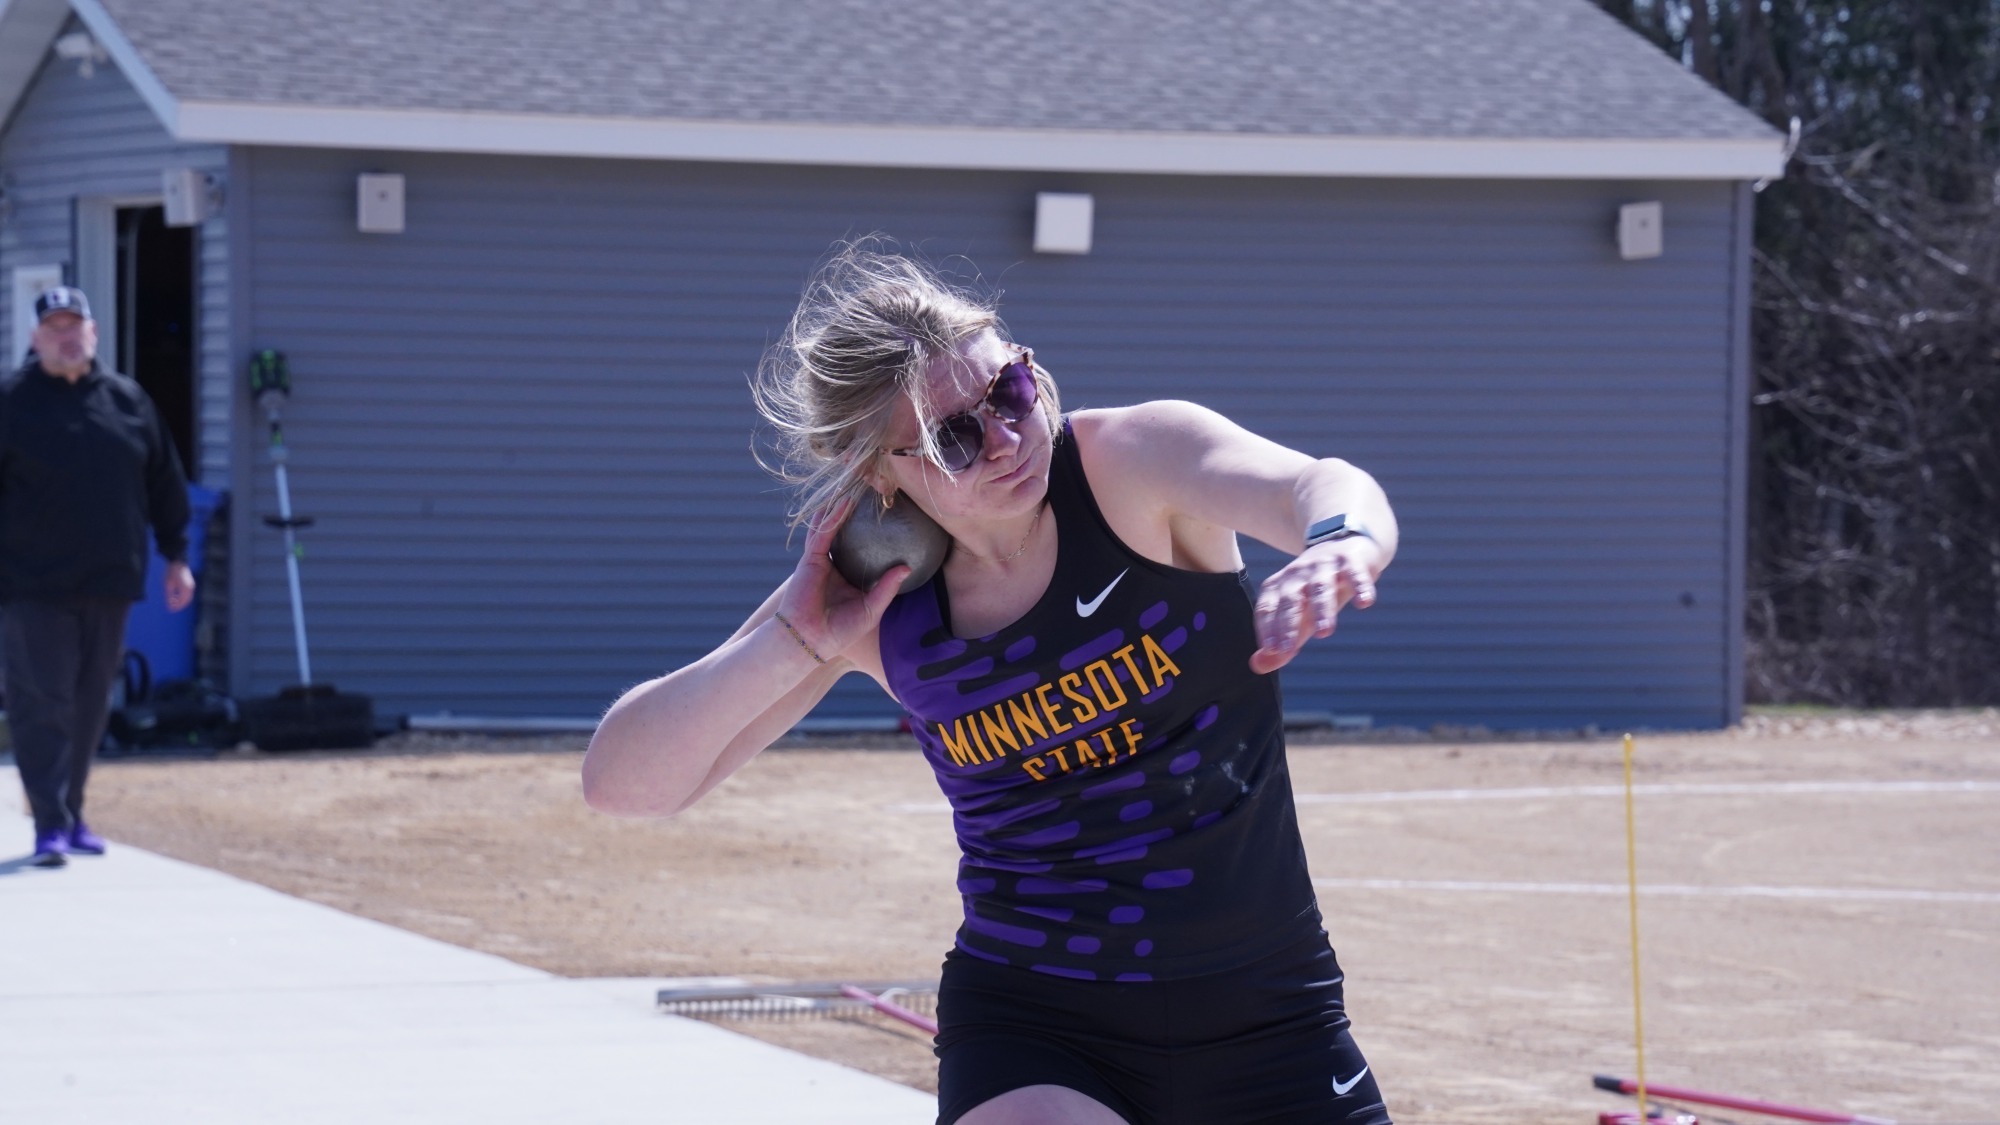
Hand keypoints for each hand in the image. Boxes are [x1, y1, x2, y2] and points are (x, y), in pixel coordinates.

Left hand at [165, 561, 196, 612]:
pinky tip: (175, 598)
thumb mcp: (167, 584)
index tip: (170, 610)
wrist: (177, 562)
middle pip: (186, 601)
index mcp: (185, 588)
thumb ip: (169, 595)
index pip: (182, 601)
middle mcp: (190, 588)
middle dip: (179, 606)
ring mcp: (191, 586)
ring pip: (188, 598)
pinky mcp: (190, 584)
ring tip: (172, 603)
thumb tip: (169, 605)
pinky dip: (183, 598)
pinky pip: (188, 594)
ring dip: (181, 602)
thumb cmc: (171, 572)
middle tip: (171, 608)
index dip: (177, 607)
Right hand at [775, 497, 908, 664]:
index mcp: (850, 577)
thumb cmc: (839, 631)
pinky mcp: (811, 560)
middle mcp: (836, 566)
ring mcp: (822, 561)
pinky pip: (822, 536)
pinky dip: (830, 519)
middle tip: (873, 494)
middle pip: (848, 534)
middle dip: (857, 515)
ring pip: (832, 529)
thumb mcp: (870, 610)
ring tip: (855, 489)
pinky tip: (840, 504)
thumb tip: (906, 567)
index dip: (876, 535)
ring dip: (841, 509)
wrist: (808, 640)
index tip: (893, 518)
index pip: (865, 550)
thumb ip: (886, 588)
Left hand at [1250, 539, 1379, 673]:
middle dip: (1288, 625)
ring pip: (1320, 587)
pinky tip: (1364, 603)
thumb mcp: (1298, 615)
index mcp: (1280, 587)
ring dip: (1321, 610)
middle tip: (1287, 650)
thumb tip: (1257, 666)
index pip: (1267, 608)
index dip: (1267, 629)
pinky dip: (1361, 586)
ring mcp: (1325, 565)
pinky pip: (1356, 573)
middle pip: (1290, 600)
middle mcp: (1299, 574)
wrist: (1345, 544)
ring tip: (1324, 633)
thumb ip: (1279, 643)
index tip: (1272, 651)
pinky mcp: (1352, 560)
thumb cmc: (1317, 589)